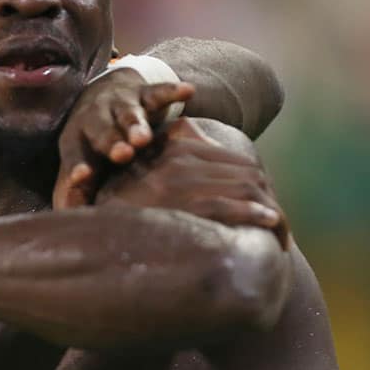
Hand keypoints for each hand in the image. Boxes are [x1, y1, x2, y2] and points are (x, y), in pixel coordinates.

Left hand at [54, 67, 194, 208]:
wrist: (102, 94)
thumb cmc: (94, 144)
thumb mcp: (84, 163)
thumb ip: (77, 191)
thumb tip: (68, 218)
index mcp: (76, 139)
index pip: (75, 154)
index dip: (77, 165)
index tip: (82, 176)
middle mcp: (94, 117)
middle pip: (101, 130)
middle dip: (111, 141)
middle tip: (121, 155)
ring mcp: (120, 104)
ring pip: (128, 113)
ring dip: (134, 124)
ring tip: (143, 138)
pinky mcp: (143, 93)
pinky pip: (159, 92)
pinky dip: (171, 91)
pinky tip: (187, 91)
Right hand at [94, 118, 288, 247]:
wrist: (92, 232)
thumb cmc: (118, 205)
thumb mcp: (140, 171)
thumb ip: (169, 150)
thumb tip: (190, 136)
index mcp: (172, 147)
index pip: (228, 157)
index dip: (252, 179)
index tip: (263, 199)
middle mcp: (177, 159)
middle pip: (242, 171)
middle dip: (265, 195)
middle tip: (276, 219)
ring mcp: (179, 181)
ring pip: (242, 186)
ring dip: (267, 207)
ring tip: (278, 225)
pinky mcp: (181, 203)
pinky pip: (229, 206)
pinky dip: (255, 214)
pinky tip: (269, 223)